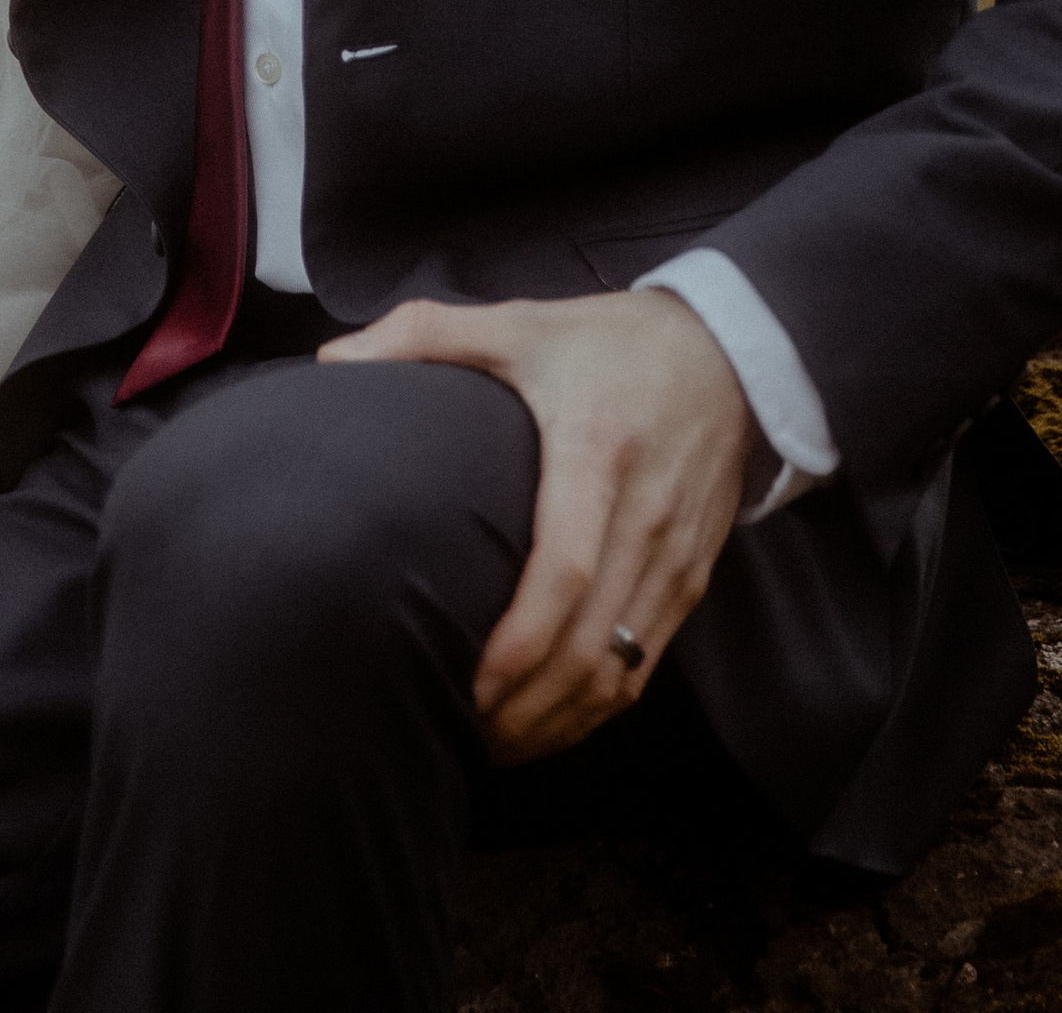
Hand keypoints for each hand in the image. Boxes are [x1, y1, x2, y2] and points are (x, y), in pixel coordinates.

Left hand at [321, 289, 754, 762]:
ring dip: (556, 721)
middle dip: (524, 707)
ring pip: (619, 673)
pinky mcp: (691, 582)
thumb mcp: (522, 323)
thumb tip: (334, 363)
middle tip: (459, 726)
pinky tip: (546, 719)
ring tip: (492, 738)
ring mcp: (674, 559)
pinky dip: (594, 709)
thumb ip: (425, 334)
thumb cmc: (610, 342)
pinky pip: (644, 668)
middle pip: (590, 647)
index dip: (518, 644)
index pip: (565, 571)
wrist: (727, 356)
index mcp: (597, 453)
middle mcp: (644, 518)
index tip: (467, 683)